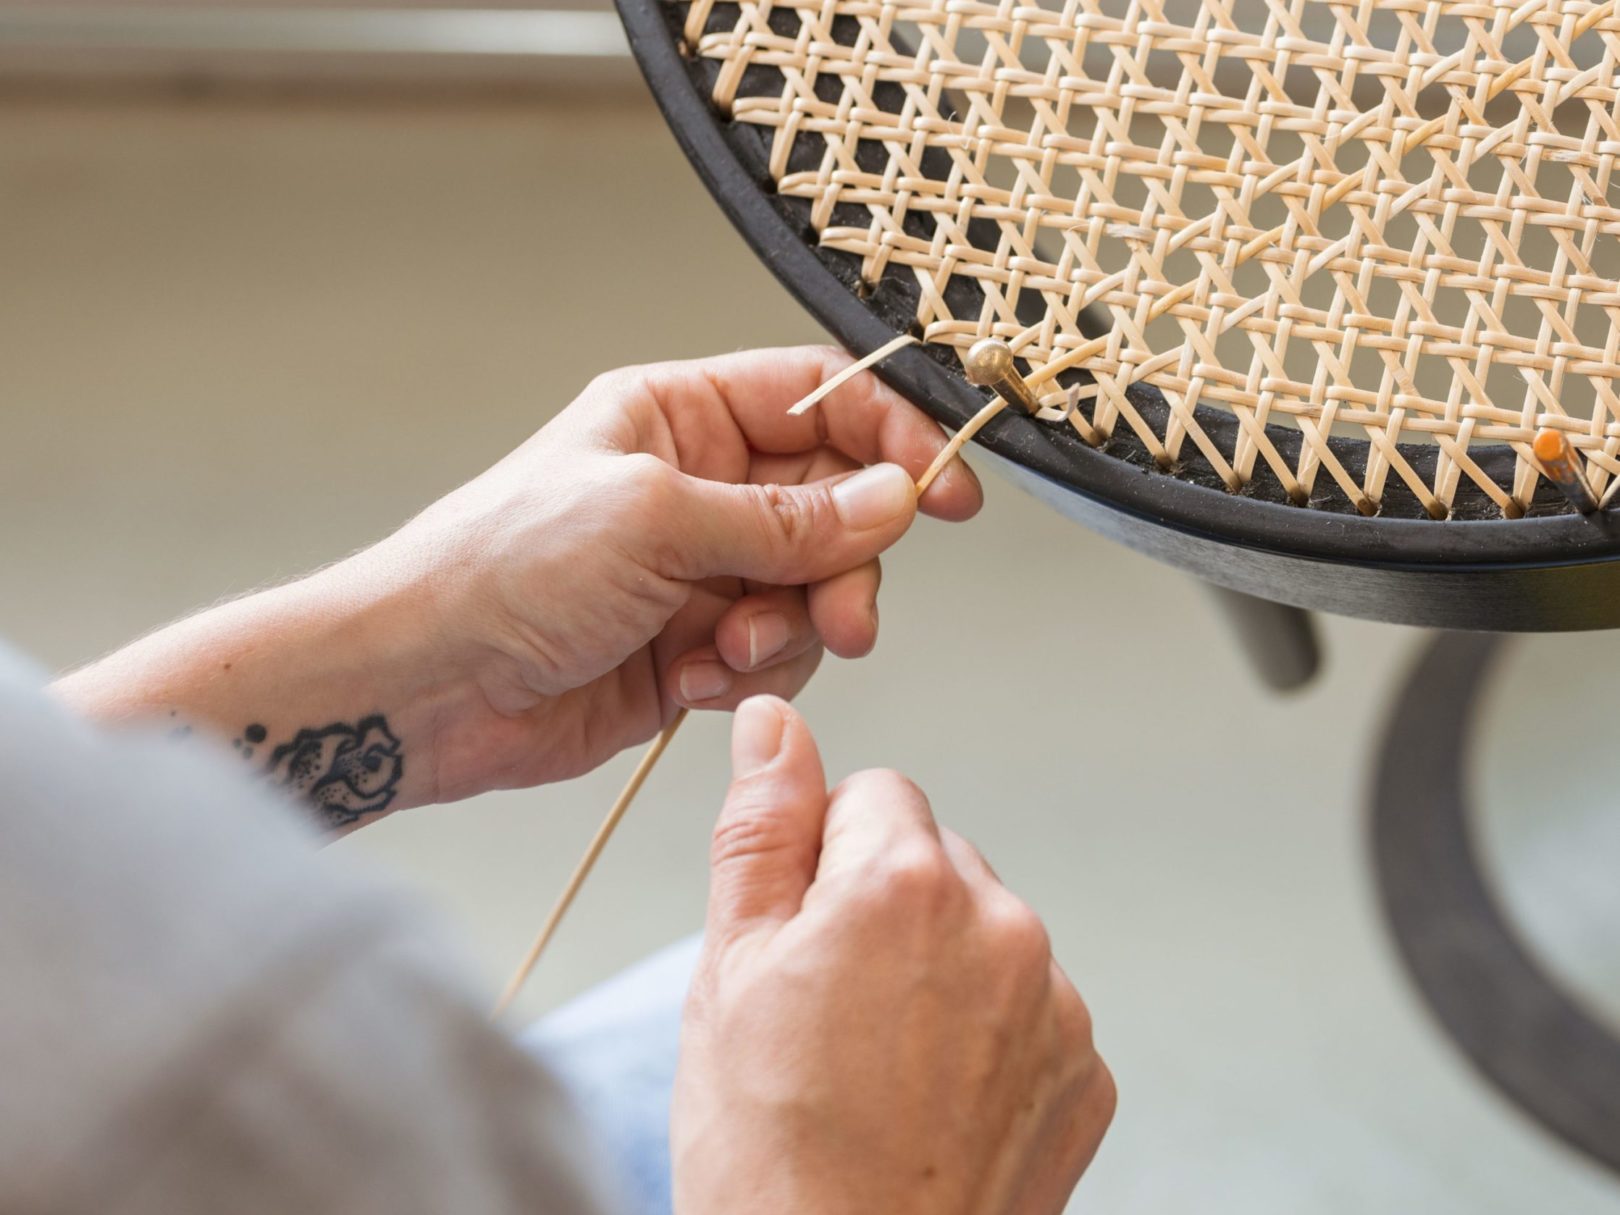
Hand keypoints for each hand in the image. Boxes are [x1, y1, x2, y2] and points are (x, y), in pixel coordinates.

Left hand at [54, 347, 980, 824]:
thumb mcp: (655, 519)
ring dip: (791, 627)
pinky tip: (690, 681)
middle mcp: (697, 487)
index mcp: (679, 416)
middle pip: (834, 503)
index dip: (893, 436)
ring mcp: (698, 570)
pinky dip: (747, 673)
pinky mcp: (693, 647)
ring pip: (813, 588)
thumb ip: (785, 517)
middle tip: (842, 611)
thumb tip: (891, 501)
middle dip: (845, 562)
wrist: (425, 685)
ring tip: (732, 649)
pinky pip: (774, 653)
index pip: (820, 398)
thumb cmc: (500, 568)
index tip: (946, 491)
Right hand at [673, 697, 1114, 1214]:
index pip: (874, 793)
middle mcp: (1003, 928)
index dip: (822, 860)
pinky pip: (1031, 1009)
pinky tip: (930, 1099)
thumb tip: (772, 724)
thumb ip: (760, 827)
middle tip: (826, 1008)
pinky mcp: (1086, 1073)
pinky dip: (987, 1036)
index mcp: (907, 883)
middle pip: (935, 859)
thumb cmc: (771, 1154)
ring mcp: (1056, 1006)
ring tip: (876, 1065)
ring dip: (939, 969)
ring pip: (984, 933)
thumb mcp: (728, 970)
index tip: (802, 936)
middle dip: (885, 907)